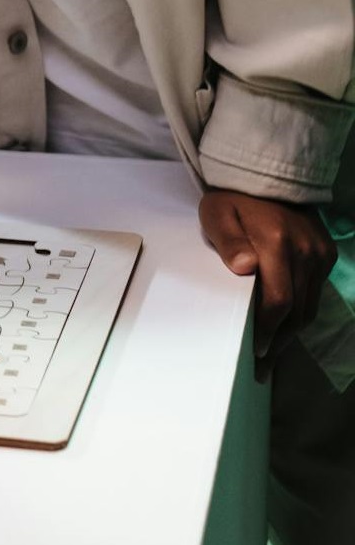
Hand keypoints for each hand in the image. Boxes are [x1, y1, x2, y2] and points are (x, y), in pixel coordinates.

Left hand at [198, 189, 336, 358]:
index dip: (267, 329)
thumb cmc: (232, 200)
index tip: (255, 351)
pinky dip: (301, 313)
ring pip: (309, 306)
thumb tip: (243, 268)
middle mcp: (305, 250)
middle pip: (297, 310)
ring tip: (272, 355)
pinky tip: (285, 328)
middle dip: (278, 342)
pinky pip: (315, 292)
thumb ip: (228, 241)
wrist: (266, 178)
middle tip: (262, 367)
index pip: (278, 300)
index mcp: (276, 242)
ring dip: (291, 333)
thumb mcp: (218, 214)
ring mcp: (319, 252)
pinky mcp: (326, 253)